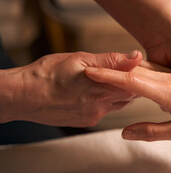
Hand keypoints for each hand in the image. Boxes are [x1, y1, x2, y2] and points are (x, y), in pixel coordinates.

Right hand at [2, 51, 141, 126]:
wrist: (22, 96)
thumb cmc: (47, 73)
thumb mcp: (80, 59)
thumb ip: (111, 60)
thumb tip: (136, 56)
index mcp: (101, 88)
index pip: (134, 84)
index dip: (139, 74)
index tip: (141, 66)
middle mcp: (100, 106)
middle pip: (129, 96)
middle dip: (131, 84)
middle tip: (130, 71)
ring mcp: (93, 116)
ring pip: (119, 104)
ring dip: (120, 93)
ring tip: (114, 80)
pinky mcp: (86, 121)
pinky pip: (105, 111)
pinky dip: (107, 100)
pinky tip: (99, 91)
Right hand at [85, 62, 170, 140]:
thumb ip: (152, 131)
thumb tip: (125, 132)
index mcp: (167, 91)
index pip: (131, 80)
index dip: (109, 76)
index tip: (89, 72)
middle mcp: (167, 80)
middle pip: (132, 72)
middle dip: (108, 71)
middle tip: (86, 72)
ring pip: (140, 71)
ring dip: (120, 70)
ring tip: (99, 71)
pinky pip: (149, 73)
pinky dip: (133, 73)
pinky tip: (125, 76)